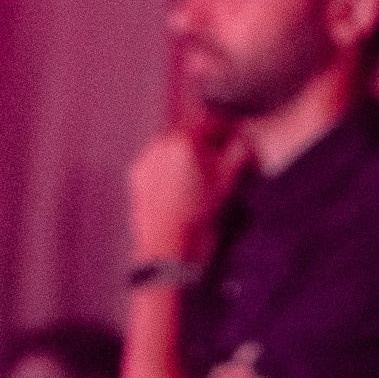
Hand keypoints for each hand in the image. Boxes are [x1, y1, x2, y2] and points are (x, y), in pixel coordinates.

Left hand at [127, 116, 248, 261]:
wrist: (168, 255)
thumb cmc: (199, 221)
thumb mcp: (229, 185)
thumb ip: (239, 154)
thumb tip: (242, 141)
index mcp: (185, 141)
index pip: (208, 122)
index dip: (224, 128)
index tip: (232, 137)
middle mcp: (160, 145)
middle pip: (187, 133)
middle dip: (203, 141)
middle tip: (216, 157)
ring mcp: (145, 161)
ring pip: (170, 147)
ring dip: (185, 154)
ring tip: (198, 175)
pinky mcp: (136, 179)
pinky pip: (157, 164)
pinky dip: (169, 168)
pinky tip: (180, 187)